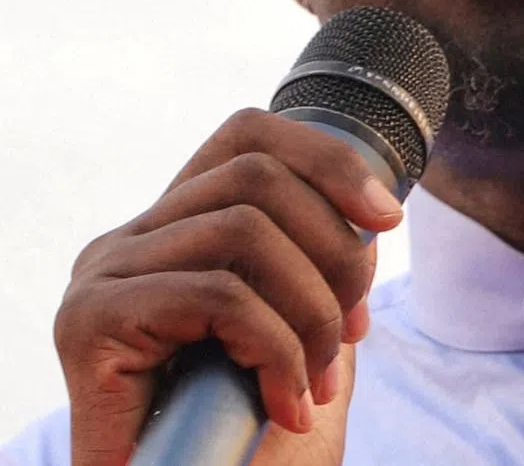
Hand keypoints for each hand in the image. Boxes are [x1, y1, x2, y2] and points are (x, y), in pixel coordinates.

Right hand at [54, 108, 404, 465]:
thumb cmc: (234, 437)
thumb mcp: (294, 333)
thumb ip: (316, 269)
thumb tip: (371, 212)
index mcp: (173, 227)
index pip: (248, 136)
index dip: (327, 159)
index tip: (387, 217)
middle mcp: (129, 238)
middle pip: (258, 176)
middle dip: (334, 249)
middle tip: (353, 331)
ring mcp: (103, 274)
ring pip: (245, 231)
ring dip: (310, 310)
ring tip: (318, 384)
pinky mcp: (89, 322)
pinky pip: (218, 296)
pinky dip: (276, 348)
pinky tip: (287, 404)